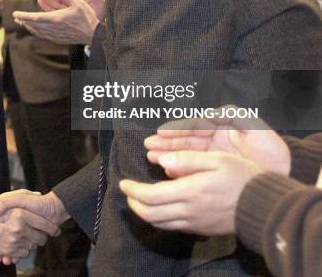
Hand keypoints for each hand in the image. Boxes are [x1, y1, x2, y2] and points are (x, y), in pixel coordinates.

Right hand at [0, 190, 60, 264]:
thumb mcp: (6, 196)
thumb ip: (24, 194)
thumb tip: (39, 194)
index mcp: (20, 214)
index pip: (44, 224)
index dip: (52, 228)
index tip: (55, 230)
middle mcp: (18, 228)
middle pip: (40, 238)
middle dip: (43, 237)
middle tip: (41, 235)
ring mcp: (13, 241)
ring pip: (32, 247)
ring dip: (32, 244)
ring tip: (26, 237)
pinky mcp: (7, 252)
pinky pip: (22, 254)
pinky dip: (22, 251)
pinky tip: (18, 244)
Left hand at [13, 0, 103, 44]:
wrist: (94, 35)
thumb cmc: (87, 18)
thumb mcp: (78, 2)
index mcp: (56, 19)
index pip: (35, 17)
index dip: (23, 16)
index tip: (15, 14)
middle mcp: (53, 29)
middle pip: (34, 25)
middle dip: (24, 21)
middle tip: (16, 18)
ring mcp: (55, 36)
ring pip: (38, 31)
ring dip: (29, 27)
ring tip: (22, 23)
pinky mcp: (58, 40)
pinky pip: (43, 36)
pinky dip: (36, 32)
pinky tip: (35, 30)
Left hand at [119, 150, 261, 235]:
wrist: (264, 206)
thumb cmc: (242, 177)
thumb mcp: (216, 159)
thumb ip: (187, 160)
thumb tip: (162, 161)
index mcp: (190, 191)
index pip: (151, 196)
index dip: (133, 191)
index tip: (124, 183)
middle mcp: (189, 211)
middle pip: (150, 214)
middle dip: (133, 204)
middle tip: (128, 192)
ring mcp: (195, 223)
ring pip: (160, 223)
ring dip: (144, 213)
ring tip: (139, 200)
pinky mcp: (202, 229)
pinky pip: (173, 227)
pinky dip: (160, 219)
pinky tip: (161, 207)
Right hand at [144, 110, 289, 175]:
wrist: (281, 173)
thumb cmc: (271, 148)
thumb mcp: (254, 127)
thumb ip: (234, 115)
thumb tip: (211, 112)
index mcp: (220, 126)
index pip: (193, 126)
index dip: (177, 129)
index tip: (160, 132)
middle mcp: (212, 139)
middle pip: (185, 140)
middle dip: (166, 142)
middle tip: (148, 146)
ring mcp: (211, 155)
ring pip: (185, 154)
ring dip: (167, 155)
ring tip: (151, 157)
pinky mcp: (212, 170)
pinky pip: (192, 168)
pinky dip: (179, 169)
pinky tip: (167, 170)